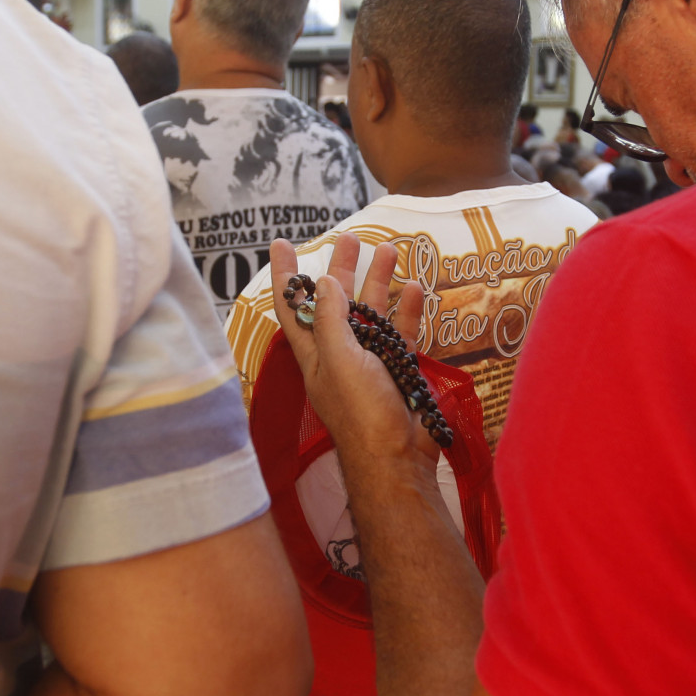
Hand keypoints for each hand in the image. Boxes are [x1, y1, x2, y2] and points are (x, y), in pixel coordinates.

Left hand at [268, 236, 437, 479]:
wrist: (398, 457)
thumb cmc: (361, 412)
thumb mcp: (339, 361)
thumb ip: (332, 321)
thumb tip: (327, 283)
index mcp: (314, 354)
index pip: (292, 307)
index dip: (285, 275)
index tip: (280, 243)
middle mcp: (339, 354)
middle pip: (336, 302)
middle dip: (341, 268)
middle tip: (350, 238)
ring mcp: (370, 362)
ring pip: (372, 313)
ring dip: (379, 282)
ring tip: (390, 250)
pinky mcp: (398, 370)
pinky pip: (401, 333)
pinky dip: (407, 310)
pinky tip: (415, 288)